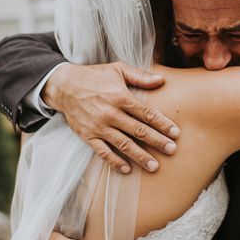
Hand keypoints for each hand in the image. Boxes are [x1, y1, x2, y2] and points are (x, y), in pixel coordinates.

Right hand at [41, 62, 179, 172]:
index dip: (162, 124)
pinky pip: (103, 152)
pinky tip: (127, 169)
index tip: (176, 133)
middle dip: (157, 141)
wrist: (64, 86)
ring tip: (154, 167)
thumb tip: (162, 80)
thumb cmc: (94, 76)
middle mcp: (110, 113)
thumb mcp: (118, 69)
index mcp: (120, 96)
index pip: (146, 113)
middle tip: (172, 150)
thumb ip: (141, 76)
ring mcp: (98, 126)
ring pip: (123, 144)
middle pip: (138, 131)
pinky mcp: (87, 136)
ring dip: (140, 156)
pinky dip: (115, 162)